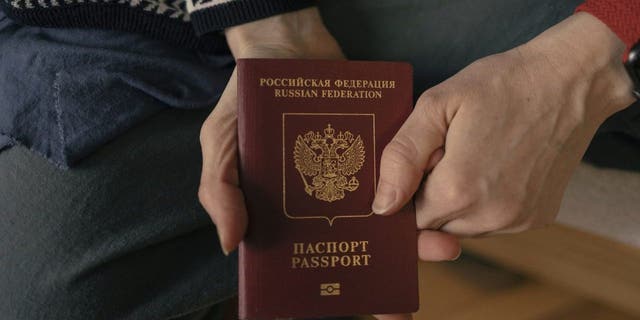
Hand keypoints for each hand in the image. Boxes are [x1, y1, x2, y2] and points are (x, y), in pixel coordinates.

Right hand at [198, 8, 459, 319]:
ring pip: (383, 213)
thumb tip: (230, 245)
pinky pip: (399, 173)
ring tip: (439, 249)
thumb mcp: (220, 142)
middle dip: (379, 269)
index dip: (325, 283)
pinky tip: (438, 207)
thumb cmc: (246, 98)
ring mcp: (351, 173)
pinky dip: (417, 189)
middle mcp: (322, 198)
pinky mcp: (376, 149)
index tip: (353, 307)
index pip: (304, 256)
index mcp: (284, 208)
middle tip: (402, 302)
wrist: (288, 47)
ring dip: (410, 236)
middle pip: (352, 242)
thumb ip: (219, 189)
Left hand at [373, 12, 634, 242]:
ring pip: (462, 227)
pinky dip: (485, 203)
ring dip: (458, 201)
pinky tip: (496, 166)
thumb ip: (402, 157)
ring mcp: (517, 221)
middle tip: (450, 152)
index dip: (408, 190)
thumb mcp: (437, 105)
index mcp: (457, 190)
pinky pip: (492, 223)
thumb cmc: (500, 85)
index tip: (421, 162)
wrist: (569, 81)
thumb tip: (383, 206)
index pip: (408, 218)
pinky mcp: (536, 219)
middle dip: (431, 195)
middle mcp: (489, 216)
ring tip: (476, 155)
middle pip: (434, 225)